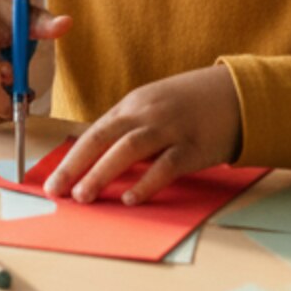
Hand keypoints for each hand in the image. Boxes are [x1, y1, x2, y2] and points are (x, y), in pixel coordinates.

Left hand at [43, 65, 243, 204]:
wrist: (238, 92)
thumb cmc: (190, 105)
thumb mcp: (154, 108)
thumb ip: (129, 129)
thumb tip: (98, 159)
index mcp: (133, 105)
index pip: (94, 132)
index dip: (71, 157)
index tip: (52, 179)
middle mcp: (146, 113)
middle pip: (102, 138)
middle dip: (75, 165)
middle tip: (57, 191)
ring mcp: (170, 128)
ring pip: (128, 150)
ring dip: (102, 173)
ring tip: (83, 196)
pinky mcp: (193, 145)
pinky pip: (166, 165)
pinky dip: (146, 182)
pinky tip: (131, 199)